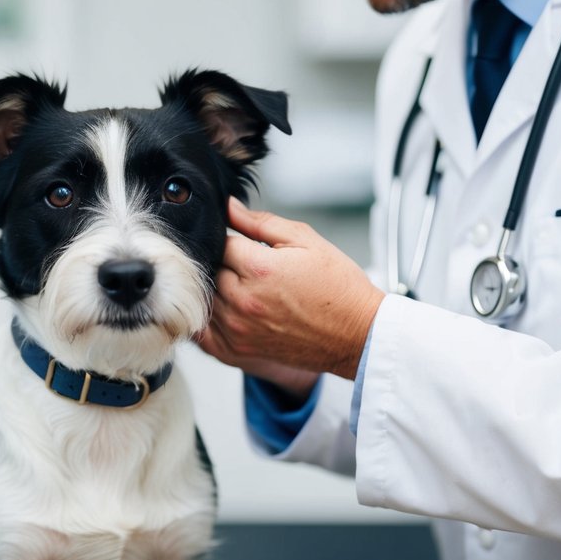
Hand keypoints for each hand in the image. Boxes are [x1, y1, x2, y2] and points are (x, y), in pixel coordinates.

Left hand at [197, 197, 383, 381]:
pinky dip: (207, 321)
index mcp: (259, 269)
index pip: (220, 243)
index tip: (245, 245)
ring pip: (204, 299)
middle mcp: (243, 301)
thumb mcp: (306, 241)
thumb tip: (228, 207)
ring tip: (246, 290)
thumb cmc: (338, 289)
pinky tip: (226, 313)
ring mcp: (237, 330)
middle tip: (248, 269)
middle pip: (209, 271)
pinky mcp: (236, 352)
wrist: (358, 335)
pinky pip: (202, 334)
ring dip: (216, 291)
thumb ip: (261, 222)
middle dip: (224, 265)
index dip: (232, 240)